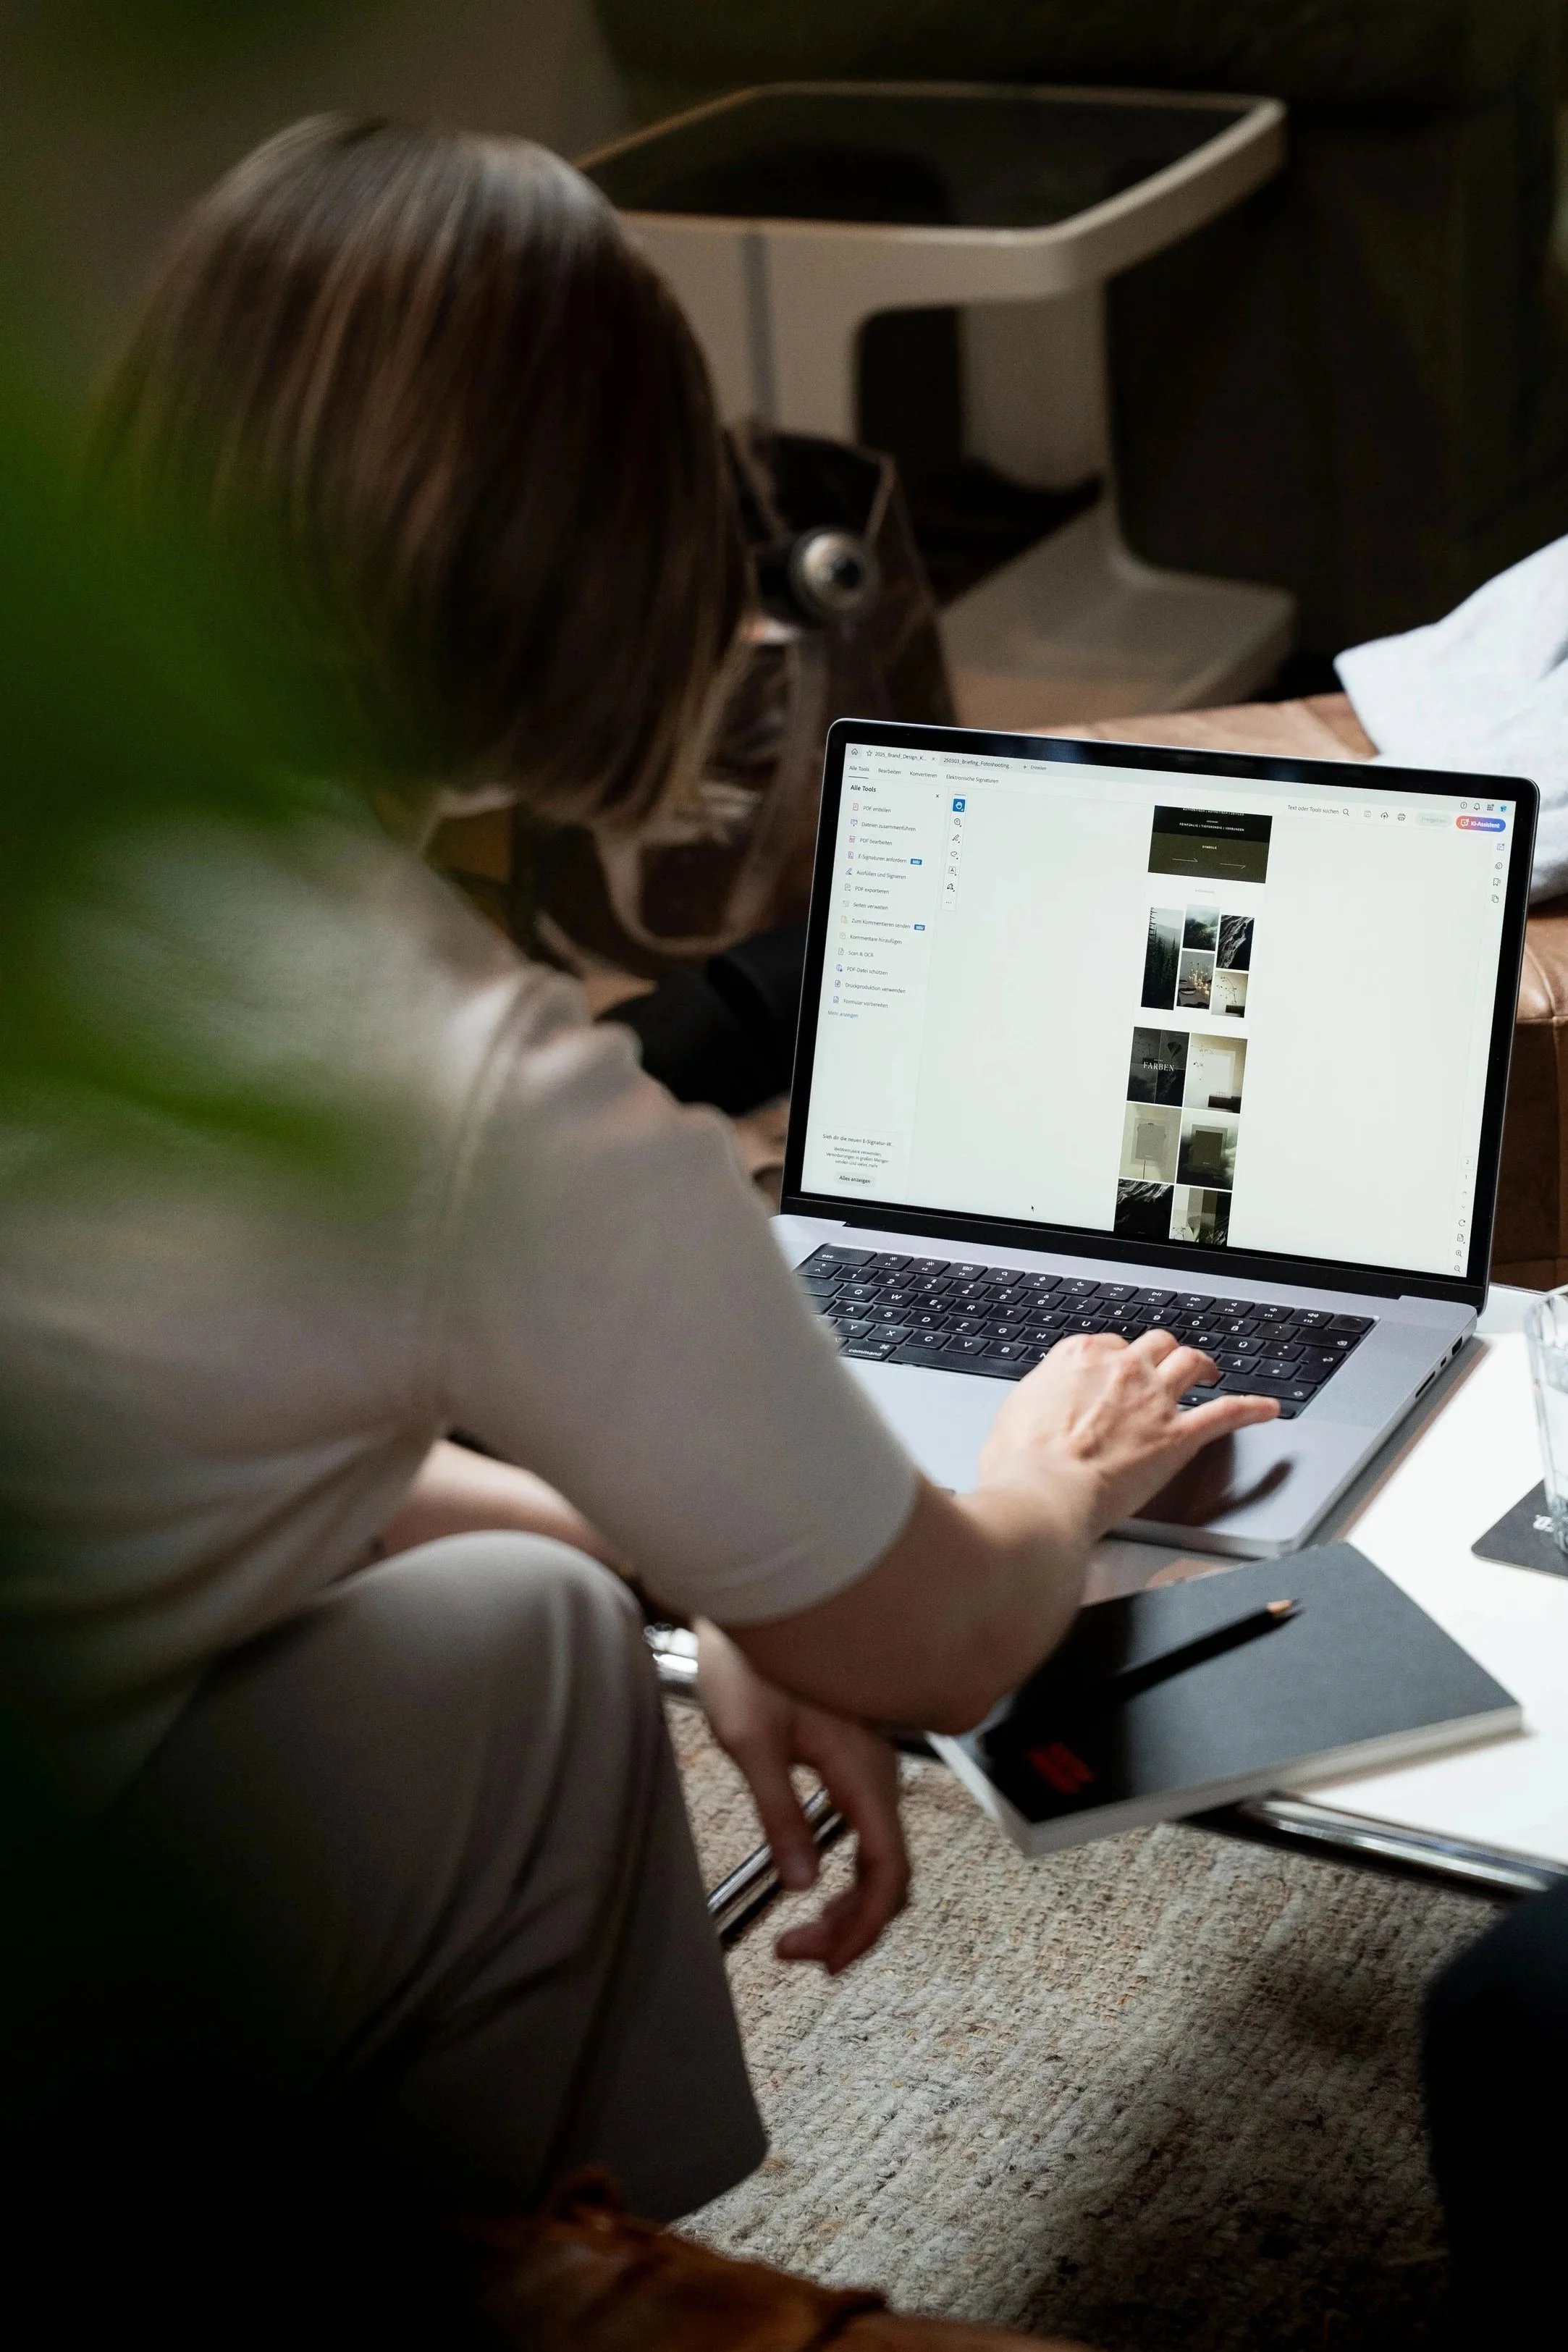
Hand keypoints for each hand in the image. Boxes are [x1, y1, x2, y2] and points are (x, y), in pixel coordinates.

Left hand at [695, 1619, 908, 1972]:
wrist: (757, 1596)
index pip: (888, 1869)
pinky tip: (820, 1882)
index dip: (863, 1925)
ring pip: (883, 1852)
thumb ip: (779, 1812)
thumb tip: (802, 1881)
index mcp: (861, 1769)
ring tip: (804, 1934)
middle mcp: (879, 1771)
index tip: (821, 1958)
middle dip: (852, 1924)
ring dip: (850, 1900)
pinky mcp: (855, 1758)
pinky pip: (870, 1829)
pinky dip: (850, 1869)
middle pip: (890, 1871)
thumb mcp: (750, 1739)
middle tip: (796, 1952)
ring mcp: (871, 1765)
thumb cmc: (747, 1656)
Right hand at [981, 1327, 1279, 1537]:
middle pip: (1154, 1345)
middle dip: (1160, 1354)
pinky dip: (1251, 1409)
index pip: (1106, 1345)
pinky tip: (1266, 1408)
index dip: (1114, 1360)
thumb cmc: (1021, 1465)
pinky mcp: (1180, 1435)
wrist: (1043, 1492)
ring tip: (1210, 1372)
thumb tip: (1029, 1418)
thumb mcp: (1012, 1418)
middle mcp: (1121, 1368)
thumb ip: (1034, 1407)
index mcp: (1077, 1358)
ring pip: (1190, 1363)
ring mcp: (1154, 1398)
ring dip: (1202, 1366)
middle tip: (1164, 1367)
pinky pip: (1227, 1413)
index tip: (1115, 1374)